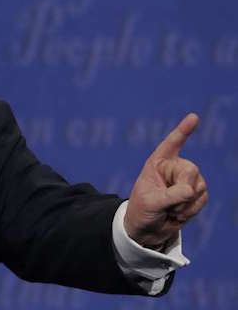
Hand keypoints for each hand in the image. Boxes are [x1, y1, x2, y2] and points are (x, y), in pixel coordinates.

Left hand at [125, 113, 207, 249]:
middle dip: (183, 190)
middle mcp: (174, 168)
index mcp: (157, 163)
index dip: (183, 130)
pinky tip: (178, 214)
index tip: (194, 117)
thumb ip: (170, 195)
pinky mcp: (196, 193)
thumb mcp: (151, 202)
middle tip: (169, 204)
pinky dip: (192, 210)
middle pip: (191, 170)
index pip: (171, 144)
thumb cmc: (142, 210)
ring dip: (186, 204)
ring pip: (200, 186)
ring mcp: (186, 180)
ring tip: (170, 209)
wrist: (148, 229)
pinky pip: (203, 198)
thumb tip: (191, 190)